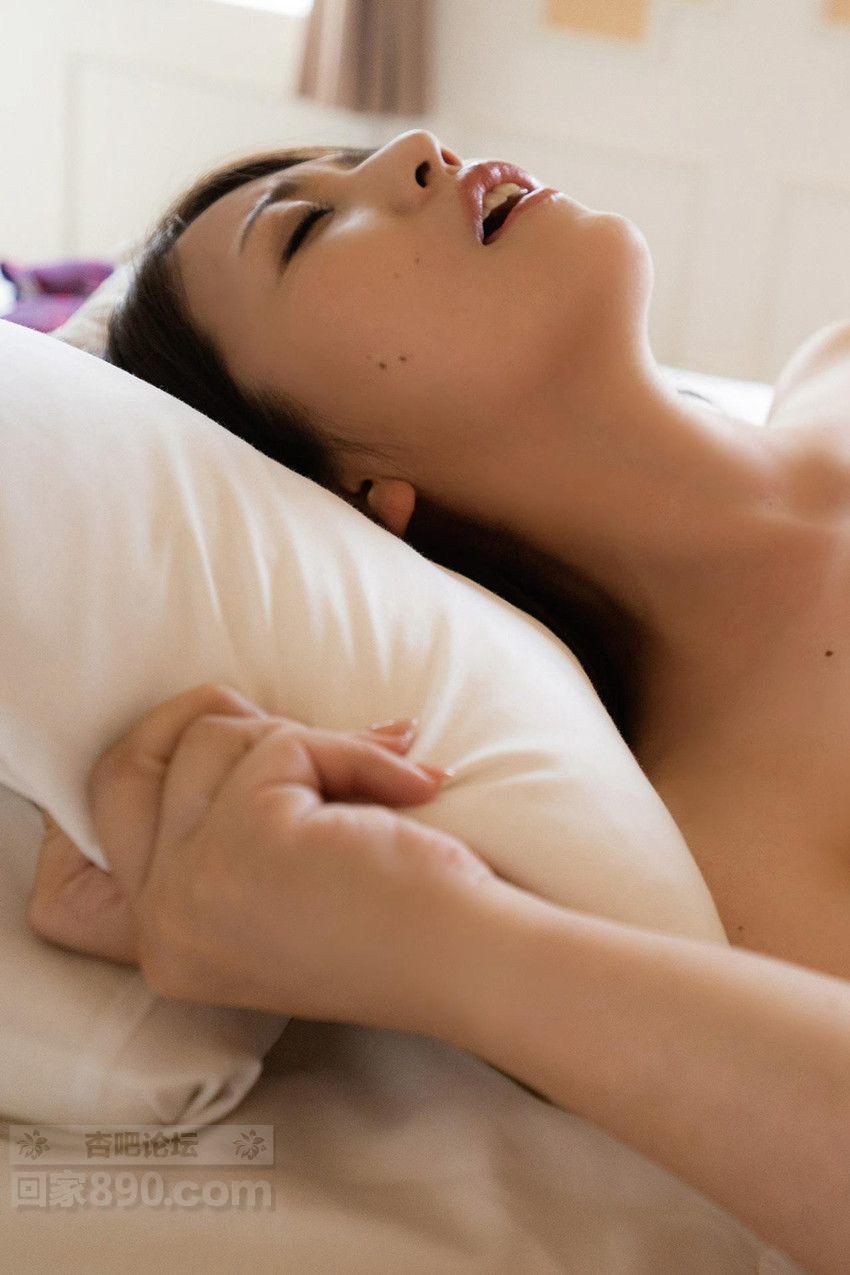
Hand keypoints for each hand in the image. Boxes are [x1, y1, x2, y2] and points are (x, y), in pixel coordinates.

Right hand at [27, 683, 495, 1033]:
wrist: (471, 966)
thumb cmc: (400, 922)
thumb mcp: (283, 880)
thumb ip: (234, 820)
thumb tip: (237, 714)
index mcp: (163, 940)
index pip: (110, 813)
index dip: (156, 752)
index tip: (234, 726)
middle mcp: (160, 922)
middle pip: (133, 763)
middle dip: (205, 715)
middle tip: (294, 728)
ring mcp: (192, 886)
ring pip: (215, 739)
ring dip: (310, 743)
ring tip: (386, 782)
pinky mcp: (245, 841)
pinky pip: (287, 746)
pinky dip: (358, 753)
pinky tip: (416, 789)